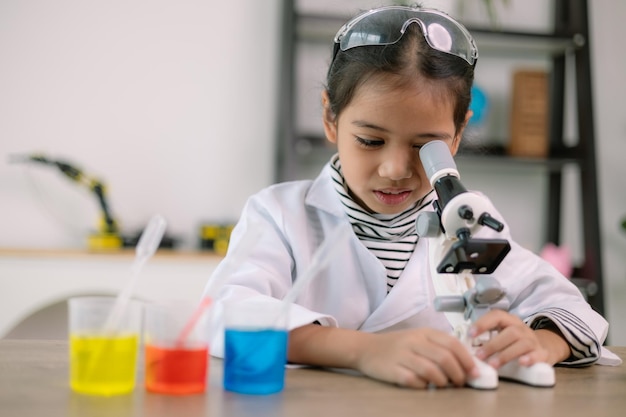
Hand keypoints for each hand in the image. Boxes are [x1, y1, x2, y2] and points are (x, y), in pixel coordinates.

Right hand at [354, 328, 478, 388]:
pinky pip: (414, 381)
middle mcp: (414, 341)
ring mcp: (402, 355)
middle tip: (461, 382)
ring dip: (442, 382)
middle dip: (458, 374)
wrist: (366, 348)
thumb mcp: (418, 338)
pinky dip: (423, 386)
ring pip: (431, 371)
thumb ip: (439, 346)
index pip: (452, 343)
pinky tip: (424, 386)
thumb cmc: (397, 346)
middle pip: (444, 358)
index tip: (475, 372)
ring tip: (443, 385)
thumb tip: (466, 363)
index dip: (467, 359)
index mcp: (424, 332)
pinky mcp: (392, 370)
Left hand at [469, 310, 568, 367]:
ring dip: (505, 354)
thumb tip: (463, 346)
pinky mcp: (541, 354)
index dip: (483, 323)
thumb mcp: (501, 334)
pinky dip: (529, 358)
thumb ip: (485, 338)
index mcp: (509, 321)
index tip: (471, 334)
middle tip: (479, 355)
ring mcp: (532, 340)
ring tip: (493, 365)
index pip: (496, 316)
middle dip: (492, 345)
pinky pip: (537, 354)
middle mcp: (521, 328)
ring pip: (521, 343)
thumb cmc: (514, 341)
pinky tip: (521, 363)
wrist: (543, 347)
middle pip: (509, 332)